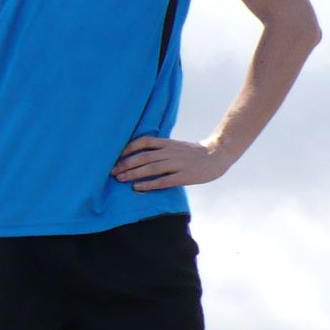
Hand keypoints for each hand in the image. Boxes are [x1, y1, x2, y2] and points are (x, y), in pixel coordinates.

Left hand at [113, 136, 231, 190]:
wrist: (217, 155)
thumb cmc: (193, 153)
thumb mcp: (176, 146)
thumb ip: (160, 149)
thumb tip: (138, 156)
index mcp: (168, 143)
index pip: (144, 141)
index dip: (129, 147)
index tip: (115, 155)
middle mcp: (171, 152)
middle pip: (144, 156)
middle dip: (126, 164)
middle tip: (112, 171)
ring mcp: (178, 164)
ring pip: (151, 168)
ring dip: (133, 174)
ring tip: (120, 178)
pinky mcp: (185, 176)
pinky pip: (163, 181)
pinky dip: (149, 184)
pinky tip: (137, 188)